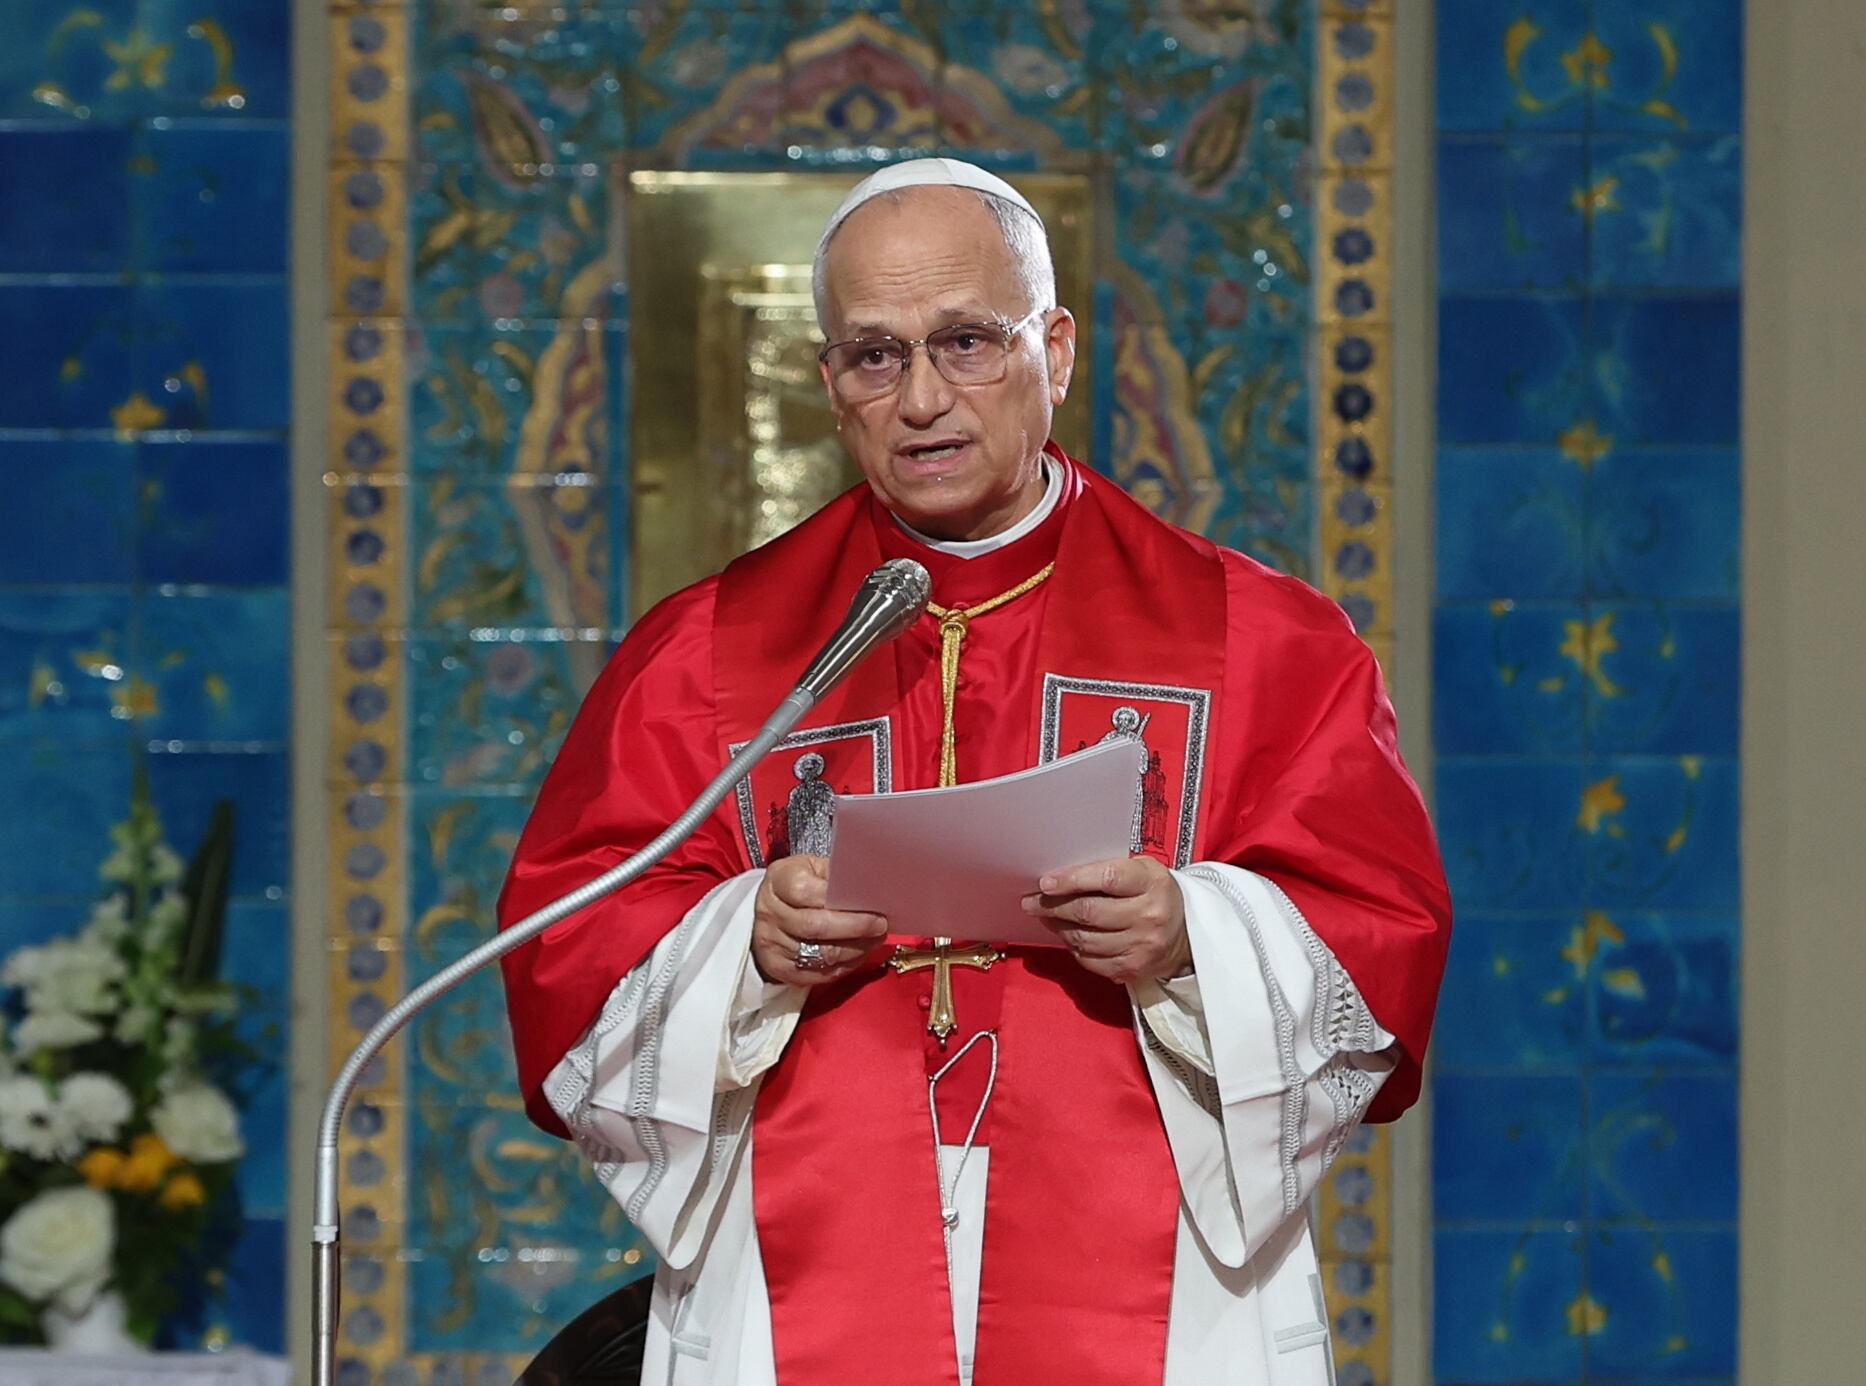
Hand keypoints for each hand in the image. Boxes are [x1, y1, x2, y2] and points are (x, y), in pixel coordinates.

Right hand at [751, 854, 888, 986]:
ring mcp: (772, 943)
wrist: (767, 912)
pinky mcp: (780, 968)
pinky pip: (818, 973)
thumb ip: (835, 876)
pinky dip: (844, 966)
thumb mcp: (812, 869)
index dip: (840, 899)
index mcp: (778, 881)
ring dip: (855, 949)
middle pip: (815, 926)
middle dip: (855, 928)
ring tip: (874, 940)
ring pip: (821, 954)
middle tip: (880, 926)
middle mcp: (770, 913)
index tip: (871, 905)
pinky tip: (856, 955)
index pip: (805, 891)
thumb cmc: (798, 887)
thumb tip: (870, 888)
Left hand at [1020, 855, 1191, 985]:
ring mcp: (1141, 946)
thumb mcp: (1142, 871)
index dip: (1072, 880)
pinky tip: (1068, 935)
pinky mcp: (1131, 969)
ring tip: (1046, 917)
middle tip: (1032, 901)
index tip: (1046, 882)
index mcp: (1152, 882)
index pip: (1106, 878)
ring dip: (1058, 927)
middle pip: (1089, 912)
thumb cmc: (1155, 896)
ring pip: (1084, 939)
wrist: (1186, 935)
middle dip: (1053, 906)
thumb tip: (1060, 878)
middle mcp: (1149, 915)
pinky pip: (1089, 960)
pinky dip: (1073, 948)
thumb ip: (1107, 870)